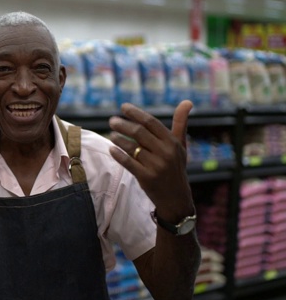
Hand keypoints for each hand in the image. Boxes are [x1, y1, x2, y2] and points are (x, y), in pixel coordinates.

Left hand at [108, 100, 194, 221]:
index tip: (123, 107)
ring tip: (112, 134)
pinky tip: (111, 149)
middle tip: (112, 120)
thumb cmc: (176, 167)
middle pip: (139, 132)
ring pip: (131, 147)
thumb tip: (187, 101)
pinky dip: (118, 155)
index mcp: (172, 142)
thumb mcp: (180, 146)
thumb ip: (180, 123)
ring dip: (118, 139)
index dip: (136, 113)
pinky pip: (128, 162)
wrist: (176, 198)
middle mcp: (165, 152)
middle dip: (123, 124)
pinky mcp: (146, 178)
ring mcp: (156, 165)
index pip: (151, 122)